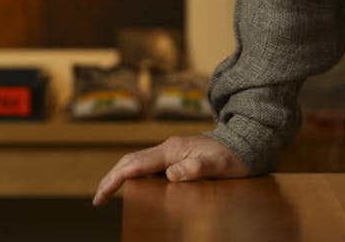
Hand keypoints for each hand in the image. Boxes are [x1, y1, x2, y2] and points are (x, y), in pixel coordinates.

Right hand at [91, 134, 247, 205]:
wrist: (246, 144)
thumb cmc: (232, 157)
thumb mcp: (218, 165)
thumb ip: (196, 168)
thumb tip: (171, 174)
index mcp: (171, 150)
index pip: (135, 165)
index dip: (115, 180)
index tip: (101, 197)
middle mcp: (168, 148)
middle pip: (131, 161)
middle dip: (112, 179)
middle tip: (99, 199)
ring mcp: (172, 151)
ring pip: (138, 162)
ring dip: (122, 176)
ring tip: (110, 194)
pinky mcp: (177, 156)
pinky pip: (149, 166)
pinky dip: (136, 176)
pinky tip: (137, 188)